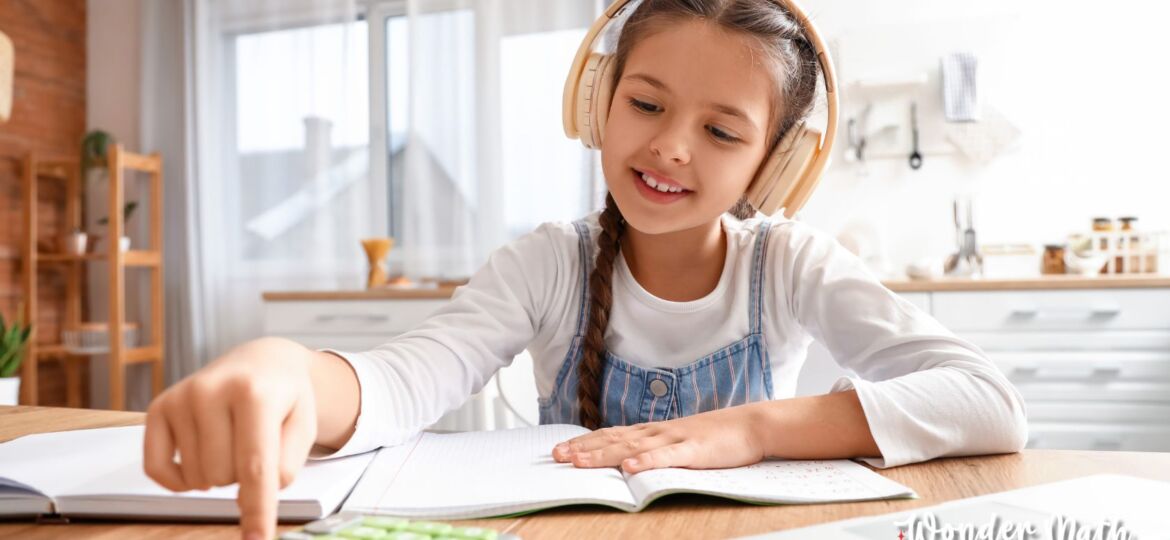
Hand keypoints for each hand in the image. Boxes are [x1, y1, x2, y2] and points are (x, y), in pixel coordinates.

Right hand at [143, 337, 318, 539]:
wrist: (261, 363)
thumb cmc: (284, 397)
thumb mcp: (304, 425)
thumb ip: (286, 463)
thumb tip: (254, 496)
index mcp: (256, 393)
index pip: (255, 466)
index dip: (257, 510)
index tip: (256, 539)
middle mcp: (212, 390)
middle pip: (225, 477)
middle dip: (244, 474)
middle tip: (254, 441)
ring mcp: (181, 397)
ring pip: (197, 478)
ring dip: (219, 473)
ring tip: (233, 438)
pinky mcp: (159, 407)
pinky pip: (158, 469)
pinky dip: (181, 479)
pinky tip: (201, 458)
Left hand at [551, 404, 766, 473]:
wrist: (751, 425)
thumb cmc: (715, 437)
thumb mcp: (678, 442)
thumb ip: (654, 449)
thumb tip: (627, 460)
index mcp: (653, 431)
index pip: (612, 435)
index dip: (585, 443)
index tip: (560, 450)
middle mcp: (658, 432)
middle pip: (614, 440)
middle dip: (584, 449)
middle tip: (556, 456)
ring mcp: (675, 439)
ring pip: (633, 448)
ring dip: (604, 454)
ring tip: (579, 462)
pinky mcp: (694, 450)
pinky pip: (668, 457)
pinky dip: (647, 461)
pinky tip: (630, 468)